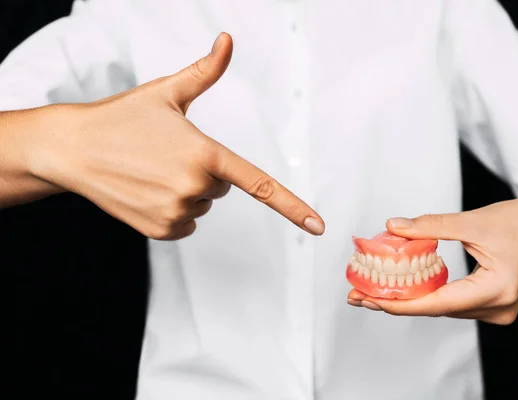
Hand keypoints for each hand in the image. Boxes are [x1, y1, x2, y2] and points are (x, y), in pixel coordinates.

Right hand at [29, 33, 324, 239]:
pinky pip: (186, 223)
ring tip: (152, 171)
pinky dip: (174, 210)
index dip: (292, 206)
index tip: (318, 227)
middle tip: (166, 155)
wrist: (73, 150)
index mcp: (205, 154)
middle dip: (203, 172)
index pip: (259, 184)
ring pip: (203, 205)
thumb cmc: (122, 117)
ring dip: (186, 191)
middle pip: (221, 187)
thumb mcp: (166, 92)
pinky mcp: (162, 232)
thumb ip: (205, 70)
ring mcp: (177, 213)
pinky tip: (148, 191)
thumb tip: (228, 39)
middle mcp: (195, 188)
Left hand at [347, 195, 517, 323]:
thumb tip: (392, 227)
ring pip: (442, 308)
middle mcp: (499, 308)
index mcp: (498, 289)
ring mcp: (497, 311)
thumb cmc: (517, 221)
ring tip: (370, 292)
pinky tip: (400, 290)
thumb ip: (430, 226)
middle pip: (437, 309)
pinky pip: (452, 303)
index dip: (401, 304)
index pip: (439, 303)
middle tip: (357, 296)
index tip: (370, 299)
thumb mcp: (471, 221)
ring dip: (408, 300)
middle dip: (396, 302)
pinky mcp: (492, 306)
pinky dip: (426, 296)